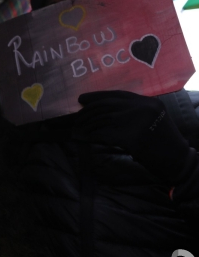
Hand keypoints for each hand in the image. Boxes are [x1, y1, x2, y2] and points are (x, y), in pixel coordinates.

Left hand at [75, 90, 189, 183]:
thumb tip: (104, 111)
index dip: (97, 96)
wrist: (178, 161)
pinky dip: (90, 136)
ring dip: (87, 124)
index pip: (117, 94)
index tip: (82, 99)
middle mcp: (143, 108)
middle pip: (107, 105)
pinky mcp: (131, 138)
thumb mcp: (153, 120)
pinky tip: (82, 137)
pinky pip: (104, 134)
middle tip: (77, 117)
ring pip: (103, 119)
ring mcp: (137, 122)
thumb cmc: (163, 143)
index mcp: (149, 102)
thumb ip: (133, 112)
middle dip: (88, 111)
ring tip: (77, 129)